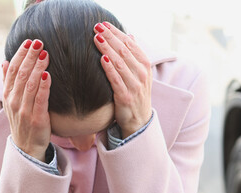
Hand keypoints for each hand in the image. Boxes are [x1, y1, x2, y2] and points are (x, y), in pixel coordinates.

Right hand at [1, 39, 51, 161]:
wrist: (27, 149)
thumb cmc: (23, 122)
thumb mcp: (12, 102)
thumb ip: (8, 82)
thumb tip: (4, 62)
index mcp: (7, 96)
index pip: (12, 70)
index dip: (20, 55)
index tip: (29, 42)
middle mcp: (13, 102)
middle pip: (21, 74)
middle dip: (30, 57)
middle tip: (39, 42)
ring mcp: (24, 111)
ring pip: (29, 85)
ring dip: (37, 67)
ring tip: (45, 54)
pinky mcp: (36, 119)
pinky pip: (40, 100)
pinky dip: (43, 87)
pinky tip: (48, 75)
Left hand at [93, 22, 151, 136]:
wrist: (139, 121)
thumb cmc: (136, 94)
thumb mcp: (139, 73)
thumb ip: (134, 54)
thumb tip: (129, 35)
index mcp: (145, 65)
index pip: (130, 44)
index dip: (116, 33)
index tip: (104, 24)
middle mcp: (142, 74)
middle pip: (124, 50)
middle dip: (110, 37)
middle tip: (96, 27)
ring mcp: (135, 86)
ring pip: (120, 62)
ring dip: (107, 49)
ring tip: (96, 38)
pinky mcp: (125, 97)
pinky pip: (116, 80)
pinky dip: (109, 68)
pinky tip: (101, 59)